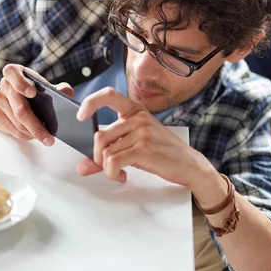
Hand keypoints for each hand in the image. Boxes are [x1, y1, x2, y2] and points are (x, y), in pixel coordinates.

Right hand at [0, 64, 73, 144]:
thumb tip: (66, 91)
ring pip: (17, 123)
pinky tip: (33, 135)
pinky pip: (12, 130)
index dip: (21, 83)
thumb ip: (56, 88)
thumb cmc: (29, 89)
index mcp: (15, 72)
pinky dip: (25, 135)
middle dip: (36, 126)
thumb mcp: (42, 85)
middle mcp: (4, 84)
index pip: (12, 73)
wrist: (7, 97)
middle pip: (20, 109)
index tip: (32, 93)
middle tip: (49, 138)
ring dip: (33, 133)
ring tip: (45, 137)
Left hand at [75, 87, 208, 185]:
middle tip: (106, 165)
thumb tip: (82, 167)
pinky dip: (112, 173)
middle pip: (100, 136)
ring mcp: (142, 132)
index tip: (80, 116)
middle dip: (97, 157)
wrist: (190, 165)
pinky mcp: (144, 149)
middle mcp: (138, 117)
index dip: (90, 102)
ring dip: (106, 169)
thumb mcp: (136, 145)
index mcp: (135, 110)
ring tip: (117, 173)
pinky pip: (113, 162)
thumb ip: (108, 152)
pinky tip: (122, 175)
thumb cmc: (163, 152)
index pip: (108, 95)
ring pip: (105, 152)